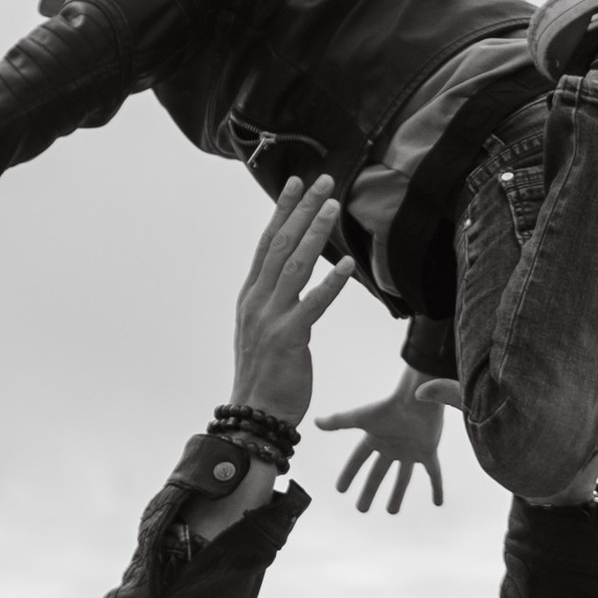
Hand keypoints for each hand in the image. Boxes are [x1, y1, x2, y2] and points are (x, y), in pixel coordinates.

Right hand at [228, 172, 354, 428]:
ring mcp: (270, 319)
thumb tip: (292, 282)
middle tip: (324, 182)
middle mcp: (257, 302)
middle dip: (302, 210)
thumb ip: (275, 303)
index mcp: (250, 297)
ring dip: (316, 234)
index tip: (297, 184)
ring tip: (334, 207)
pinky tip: (348, 266)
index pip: (266, 244)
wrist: (254, 416)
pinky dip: (330, 284)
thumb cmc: (264, 376)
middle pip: (281, 245)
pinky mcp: (289, 339)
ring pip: (295, 267)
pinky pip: (312, 305)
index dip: (282, 211)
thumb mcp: (262, 331)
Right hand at [314, 370, 455, 515]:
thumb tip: (315, 422)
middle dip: (370, 491)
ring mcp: (410, 450)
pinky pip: (433, 473)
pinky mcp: (428, 452)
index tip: (340, 490)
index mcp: (375, 439)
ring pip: (403, 477)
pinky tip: (438, 503)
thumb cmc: (389, 406)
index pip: (358, 460)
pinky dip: (436, 487)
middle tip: (362, 509)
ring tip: (391, 512)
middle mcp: (391, 446)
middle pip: (378, 474)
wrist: (418, 398)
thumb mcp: (361, 417)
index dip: (349, 474)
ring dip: (398, 494)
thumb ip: (339, 421)